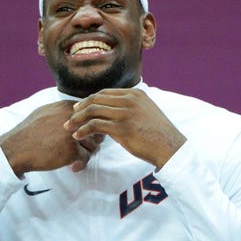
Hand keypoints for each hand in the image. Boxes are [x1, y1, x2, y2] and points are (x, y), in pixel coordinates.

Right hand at [0, 100, 102, 176]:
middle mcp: (72, 118)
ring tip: (72, 158)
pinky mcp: (72, 150)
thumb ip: (64, 111)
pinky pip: (86, 158)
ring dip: (85, 153)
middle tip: (81, 149)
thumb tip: (82, 114)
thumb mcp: (45, 112)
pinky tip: (72, 167)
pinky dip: (80, 164)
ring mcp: (73, 134)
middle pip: (95, 129)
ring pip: (93, 145)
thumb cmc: (30, 132)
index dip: (88, 128)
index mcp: (67, 106)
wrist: (16, 149)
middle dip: (91, 140)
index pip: (90, 116)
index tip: (80, 137)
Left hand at [65, 88, 185, 168]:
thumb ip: (130, 108)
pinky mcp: (122, 128)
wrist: (171, 148)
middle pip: (96, 99)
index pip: (105, 93)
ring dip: (78, 119)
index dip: (89, 100)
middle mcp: (130, 100)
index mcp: (135, 94)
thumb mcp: (146, 113)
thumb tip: (111, 114)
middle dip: (80, 108)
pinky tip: (78, 136)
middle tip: (70, 117)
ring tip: (70, 127)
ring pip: (93, 111)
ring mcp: (126, 113)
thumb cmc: (158, 135)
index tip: (79, 108)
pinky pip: (95, 126)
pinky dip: (83, 130)